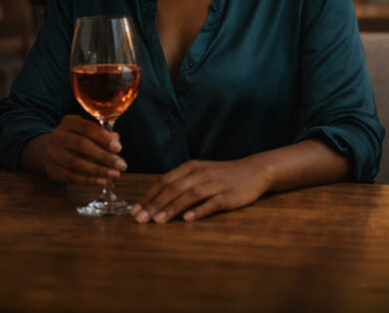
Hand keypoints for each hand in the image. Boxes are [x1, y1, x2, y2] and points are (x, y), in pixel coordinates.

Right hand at [24, 115, 126, 185]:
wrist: (49, 150)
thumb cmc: (76, 139)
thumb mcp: (87, 133)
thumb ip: (102, 135)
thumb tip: (116, 141)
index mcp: (69, 122)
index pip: (87, 128)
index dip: (103, 138)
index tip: (118, 148)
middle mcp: (58, 135)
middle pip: (82, 145)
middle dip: (104, 156)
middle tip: (121, 165)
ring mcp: (53, 153)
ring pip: (76, 163)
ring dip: (98, 170)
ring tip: (115, 174)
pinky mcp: (52, 169)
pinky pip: (72, 176)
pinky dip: (88, 180)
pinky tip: (102, 181)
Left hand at [131, 158, 271, 223]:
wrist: (254, 171)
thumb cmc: (222, 175)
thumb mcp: (200, 173)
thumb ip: (180, 183)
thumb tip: (156, 200)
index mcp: (191, 167)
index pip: (164, 181)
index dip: (149, 196)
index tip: (135, 210)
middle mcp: (201, 173)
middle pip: (174, 189)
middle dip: (155, 204)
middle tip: (140, 219)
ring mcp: (216, 184)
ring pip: (190, 195)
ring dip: (172, 208)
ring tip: (158, 221)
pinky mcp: (229, 195)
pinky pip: (212, 203)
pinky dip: (199, 211)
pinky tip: (187, 219)